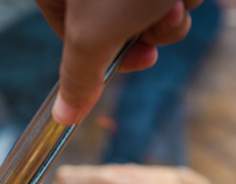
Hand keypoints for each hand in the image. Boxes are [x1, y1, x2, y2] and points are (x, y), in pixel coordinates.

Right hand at [35, 0, 202, 124]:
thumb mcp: (93, 34)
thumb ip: (78, 78)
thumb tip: (62, 119)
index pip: (76, 36)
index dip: (111, 56)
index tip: (141, 59)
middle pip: (121, 24)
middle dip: (150, 28)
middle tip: (158, 14)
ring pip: (155, 4)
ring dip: (173, 8)